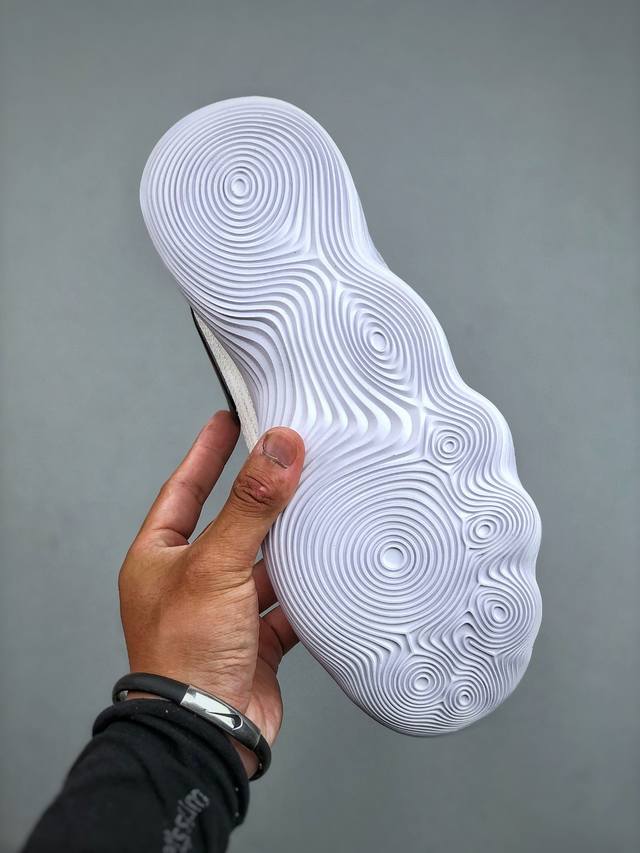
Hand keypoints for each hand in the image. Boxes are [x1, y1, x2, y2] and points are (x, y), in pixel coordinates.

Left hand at [118, 411, 304, 776]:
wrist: (206, 734)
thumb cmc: (183, 654)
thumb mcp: (216, 565)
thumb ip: (251, 506)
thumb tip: (278, 448)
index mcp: (161, 557)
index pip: (185, 487)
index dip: (207, 451)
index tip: (228, 418)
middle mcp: (190, 581)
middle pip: (231, 524)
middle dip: (261, 496)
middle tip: (288, 457)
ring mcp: (223, 612)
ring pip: (263, 564)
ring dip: (289, 544)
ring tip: (319, 509)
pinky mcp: (254, 641)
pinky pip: (286, 605)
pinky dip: (307, 591)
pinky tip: (329, 573)